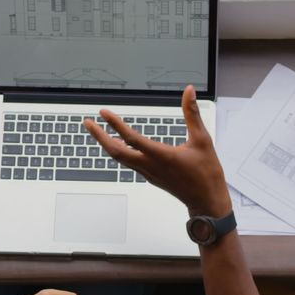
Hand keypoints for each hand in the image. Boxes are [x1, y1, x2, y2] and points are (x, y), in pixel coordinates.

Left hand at [84, 85, 231, 216]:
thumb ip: (192, 114)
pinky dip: (119, 151)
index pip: (132, 139)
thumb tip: (189, 93)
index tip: (105, 113)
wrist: (206, 202)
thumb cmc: (206, 174)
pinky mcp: (150, 177)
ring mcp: (148, 174)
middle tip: (88, 123)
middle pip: (116, 152)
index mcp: (162, 156)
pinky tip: (118, 144)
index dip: (116, 125)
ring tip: (98, 131)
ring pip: (120, 159)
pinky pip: (128, 163)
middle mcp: (151, 166)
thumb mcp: (202, 140)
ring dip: (107, 144)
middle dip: (99, 137)